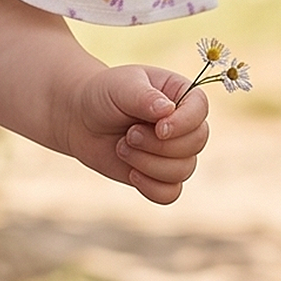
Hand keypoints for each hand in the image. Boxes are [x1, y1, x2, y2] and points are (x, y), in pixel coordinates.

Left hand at [61, 64, 209, 203]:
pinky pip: (170, 193)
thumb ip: (144, 97)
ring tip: (123, 147)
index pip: (200, 110)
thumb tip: (167, 111)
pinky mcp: (159, 175)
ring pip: (183, 171)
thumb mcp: (121, 87)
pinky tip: (131, 173)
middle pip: (195, 144)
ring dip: (148, 163)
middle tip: (129, 134)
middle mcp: (184, 124)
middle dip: (158, 145)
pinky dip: (150, 187)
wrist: (80, 119)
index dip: (184, 123)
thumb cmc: (103, 95)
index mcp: (181, 95)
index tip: (158, 128)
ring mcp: (174, 152)